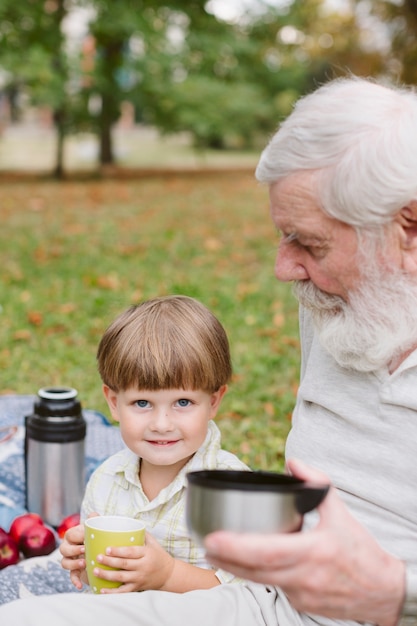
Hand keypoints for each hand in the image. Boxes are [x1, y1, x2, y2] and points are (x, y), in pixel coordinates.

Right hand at [59, 512, 97, 589]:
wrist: (104, 554)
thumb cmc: (100, 537)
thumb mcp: (99, 529)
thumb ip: (96, 521)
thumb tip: (94, 515)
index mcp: (74, 535)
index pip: (70, 534)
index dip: (77, 536)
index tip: (86, 537)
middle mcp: (69, 547)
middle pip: (63, 549)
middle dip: (73, 550)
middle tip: (84, 550)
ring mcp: (71, 560)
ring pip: (64, 563)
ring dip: (73, 564)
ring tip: (85, 563)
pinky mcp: (75, 571)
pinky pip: (71, 577)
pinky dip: (75, 581)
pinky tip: (80, 586)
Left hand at [92, 531, 174, 593]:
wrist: (169, 574)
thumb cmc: (159, 556)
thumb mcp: (153, 543)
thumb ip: (142, 534)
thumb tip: (127, 523)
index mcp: (146, 553)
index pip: (131, 552)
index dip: (119, 551)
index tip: (107, 549)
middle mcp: (143, 566)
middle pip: (124, 564)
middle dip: (110, 561)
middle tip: (98, 558)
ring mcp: (140, 578)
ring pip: (121, 578)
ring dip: (107, 575)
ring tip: (95, 571)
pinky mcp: (137, 588)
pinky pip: (123, 591)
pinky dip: (112, 592)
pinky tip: (101, 590)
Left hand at [204, 459, 404, 625]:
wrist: (383, 592)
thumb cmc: (361, 550)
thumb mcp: (340, 511)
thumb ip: (316, 482)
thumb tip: (292, 463)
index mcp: (314, 551)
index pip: (266, 552)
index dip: (236, 547)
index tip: (214, 538)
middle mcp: (304, 577)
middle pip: (254, 570)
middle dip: (225, 557)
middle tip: (205, 543)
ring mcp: (301, 594)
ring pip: (259, 581)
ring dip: (235, 567)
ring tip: (214, 551)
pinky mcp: (300, 604)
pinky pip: (272, 586)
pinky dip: (256, 574)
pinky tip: (243, 562)